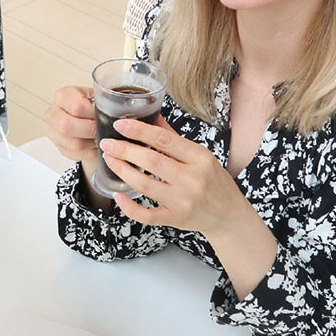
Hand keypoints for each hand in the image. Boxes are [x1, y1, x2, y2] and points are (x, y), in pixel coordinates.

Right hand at [45, 86, 99, 170]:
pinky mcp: (59, 146)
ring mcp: (53, 131)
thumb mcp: (96, 97)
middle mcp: (53, 113)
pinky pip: (75, 154)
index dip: (93, 114)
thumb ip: (103, 101)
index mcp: (63, 96)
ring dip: (91, 143)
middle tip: (102, 129)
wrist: (83, 117)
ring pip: (73, 143)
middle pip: (67, 126)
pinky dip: (90, 152)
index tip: (103, 115)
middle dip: (90, 130)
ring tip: (100, 137)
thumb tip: (118, 111)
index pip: (76, 106)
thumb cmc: (91, 106)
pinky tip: (95, 145)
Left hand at [100, 116, 246, 236]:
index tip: (120, 125)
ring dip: (122, 170)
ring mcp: (183, 201)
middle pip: (151, 161)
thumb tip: (152, 116)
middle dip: (124, 150)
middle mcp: (192, 179)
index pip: (164, 140)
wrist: (229, 215)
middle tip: (107, 143)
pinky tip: (117, 194)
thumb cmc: (213, 181)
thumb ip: (173, 138)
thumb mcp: (200, 155)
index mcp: (199, 158)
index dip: (139, 131)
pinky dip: (128, 206)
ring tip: (109, 159)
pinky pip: (146, 215)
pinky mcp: (174, 218)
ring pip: (145, 185)